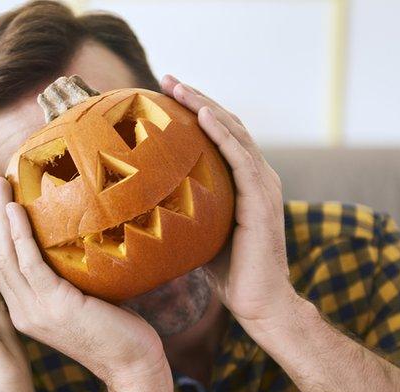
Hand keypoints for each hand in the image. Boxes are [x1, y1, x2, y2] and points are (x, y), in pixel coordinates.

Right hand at [0, 171, 167, 390]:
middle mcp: (21, 311)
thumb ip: (63, 277)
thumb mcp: (79, 299)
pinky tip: (16, 207)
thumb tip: (70, 240)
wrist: (132, 364)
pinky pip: (29, 262)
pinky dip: (19, 232)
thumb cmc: (114, 329)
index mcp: (22, 311)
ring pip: (4, 254)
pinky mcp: (54, 305)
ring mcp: (34, 310)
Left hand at [161, 75, 300, 327]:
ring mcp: (263, 185)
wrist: (260, 303)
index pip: (219, 137)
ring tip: (177, 86)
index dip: (195, 112)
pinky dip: (223, 132)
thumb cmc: (228, 274)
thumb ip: (180, 212)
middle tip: (166, 79)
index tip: (165, 96)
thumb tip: (136, 206)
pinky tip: (203, 115)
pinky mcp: (262, 199)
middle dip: (196, 99)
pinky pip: (241, 157)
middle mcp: (257, 177)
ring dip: (205, 104)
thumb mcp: (196, 233)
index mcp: (244, 183)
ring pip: (233, 132)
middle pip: (226, 125)